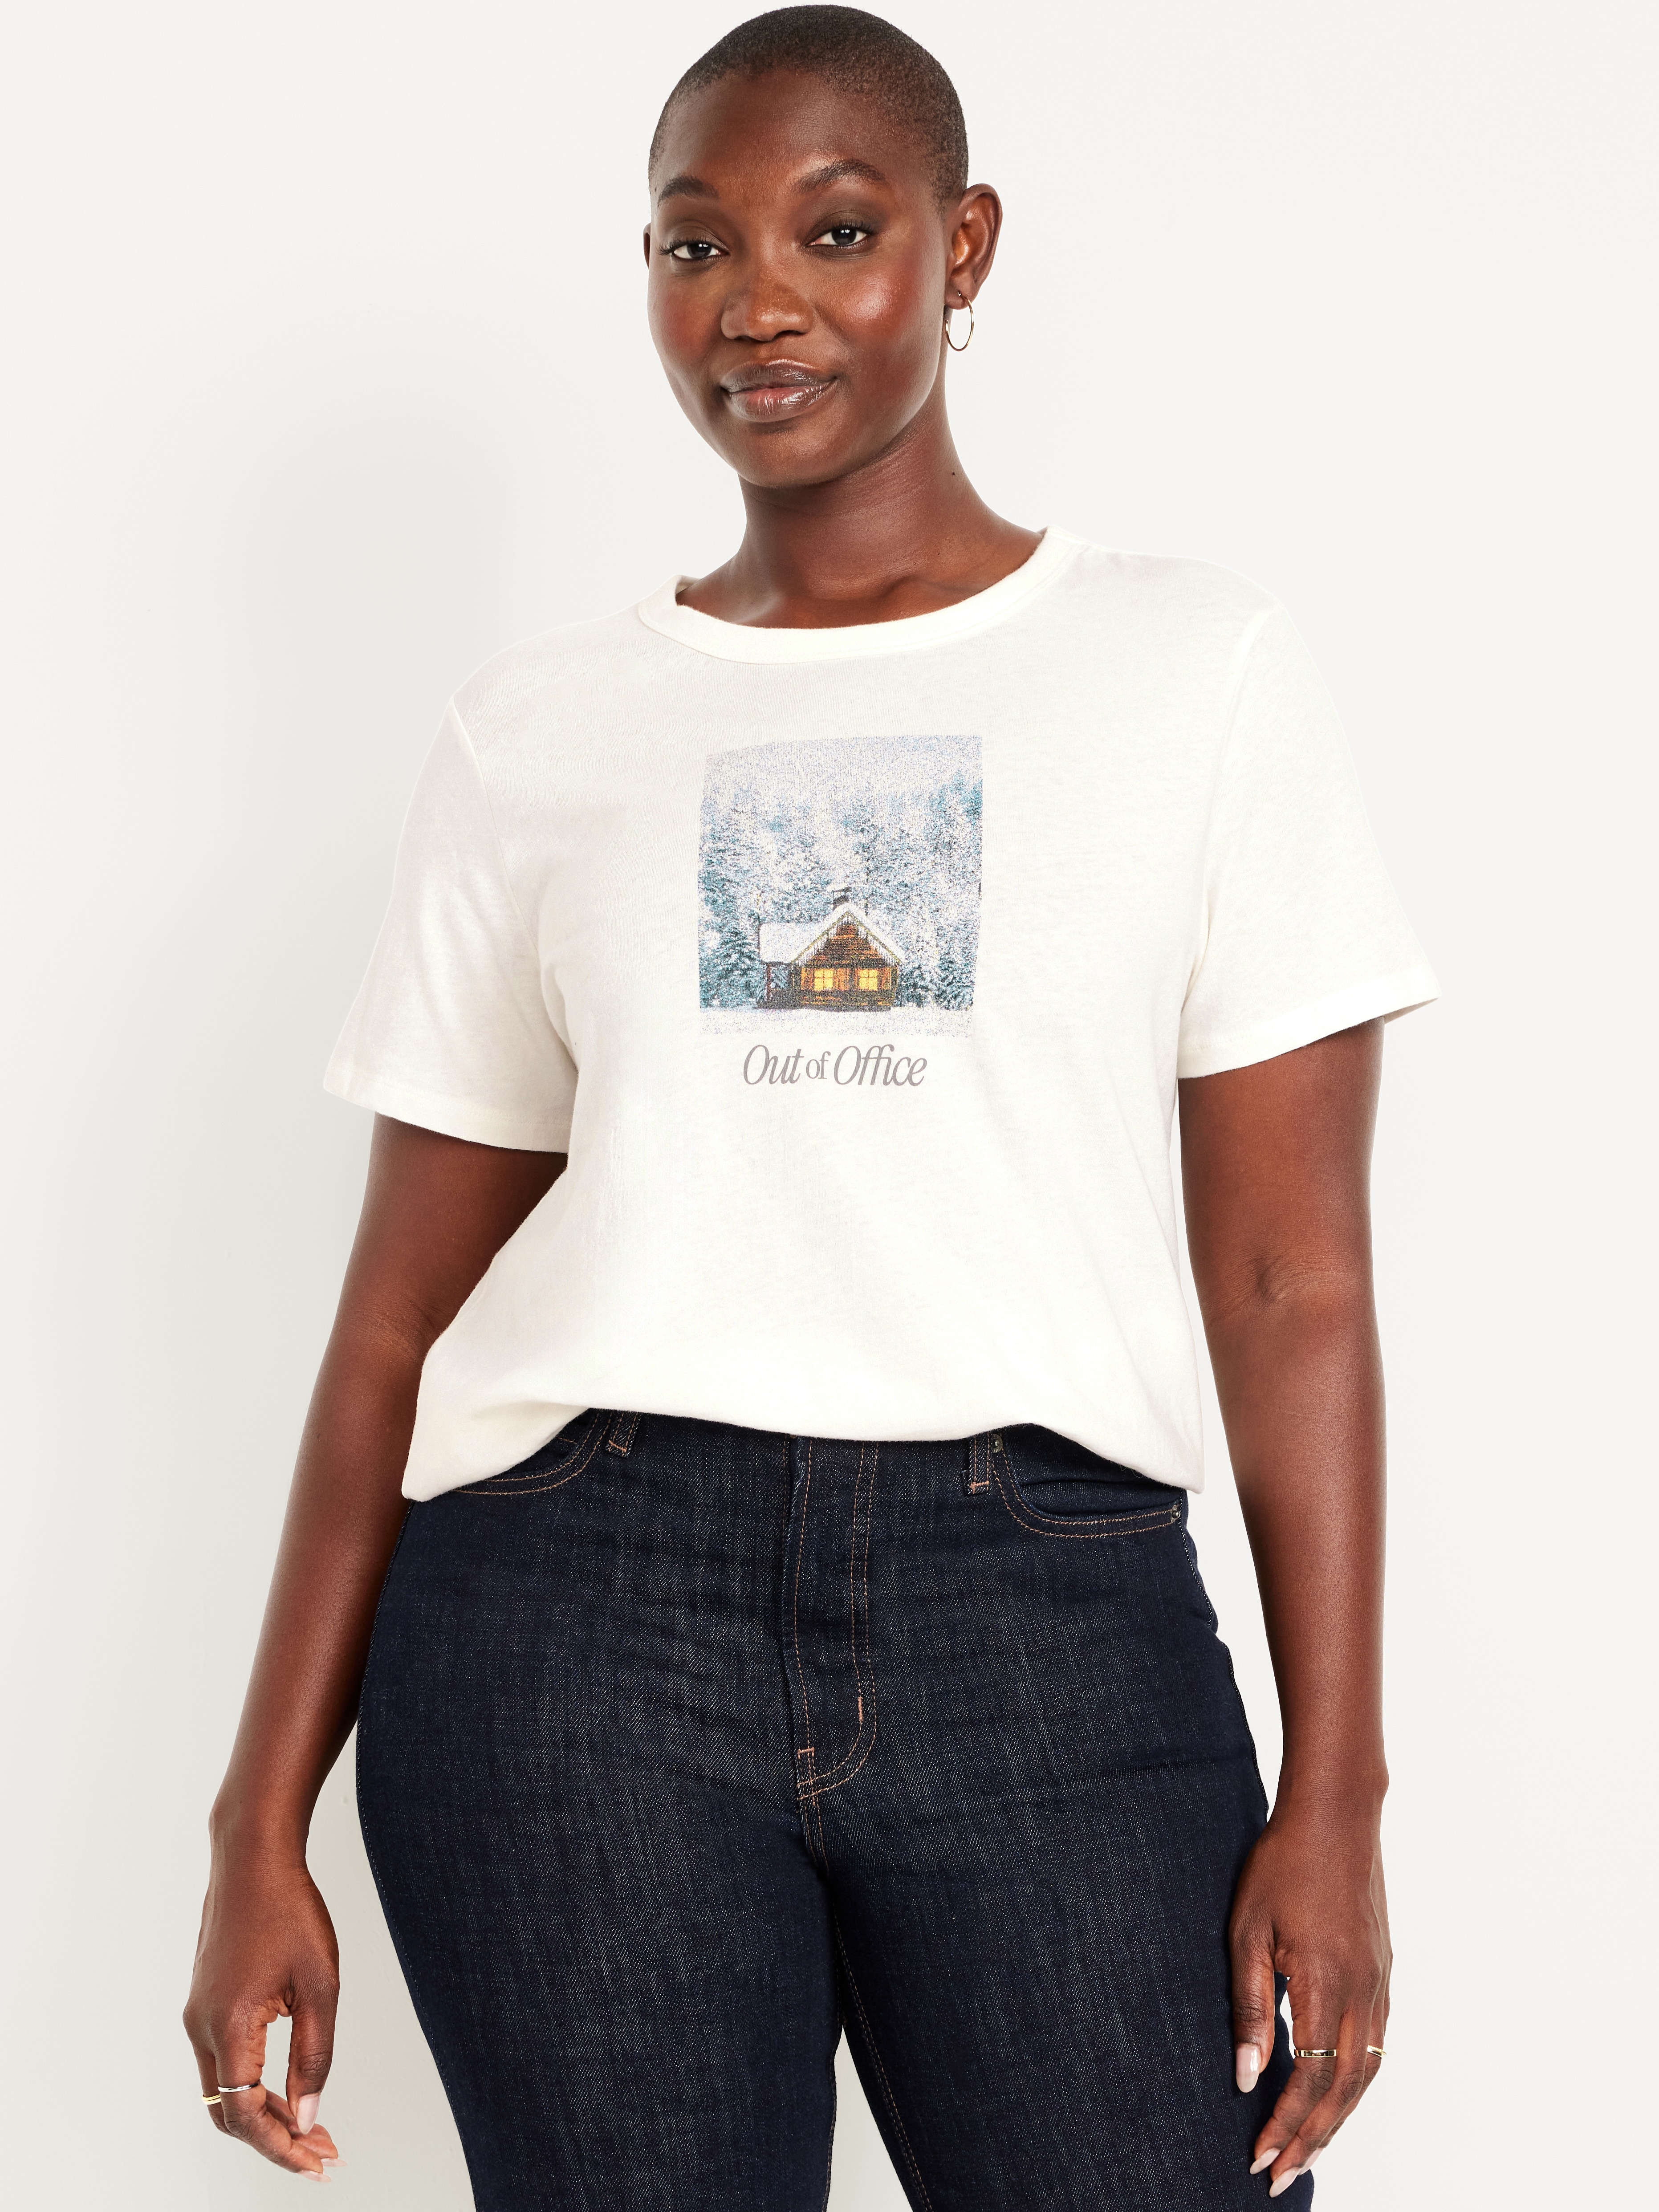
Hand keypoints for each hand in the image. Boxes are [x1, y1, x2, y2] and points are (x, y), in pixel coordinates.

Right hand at [183, 1846, 342, 2178]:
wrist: (253, 1858)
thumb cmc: (290, 1911)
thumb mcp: (320, 1986)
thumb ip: (314, 2056)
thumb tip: (308, 2117)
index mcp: (228, 2027)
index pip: (246, 2116)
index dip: (282, 2148)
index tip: (318, 2165)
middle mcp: (201, 2027)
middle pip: (229, 2113)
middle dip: (275, 2141)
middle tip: (322, 2153)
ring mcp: (198, 2015)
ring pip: (224, 2091)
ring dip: (265, 2115)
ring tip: (313, 2128)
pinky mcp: (205, 2002)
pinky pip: (223, 2062)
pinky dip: (253, 2085)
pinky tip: (289, 2088)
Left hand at [1229, 1800, 1390, 2197]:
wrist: (1335, 1816)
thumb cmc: (1283, 1864)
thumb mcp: (1247, 1931)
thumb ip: (1250, 2005)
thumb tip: (1246, 2074)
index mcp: (1326, 1985)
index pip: (1309, 2079)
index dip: (1285, 2125)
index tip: (1260, 2159)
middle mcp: (1363, 1994)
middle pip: (1343, 2090)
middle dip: (1311, 2140)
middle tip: (1281, 2177)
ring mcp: (1379, 1984)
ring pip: (1366, 2074)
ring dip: (1337, 2119)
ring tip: (1308, 2151)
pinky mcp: (1384, 1972)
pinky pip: (1376, 2046)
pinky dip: (1356, 2083)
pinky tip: (1338, 2095)